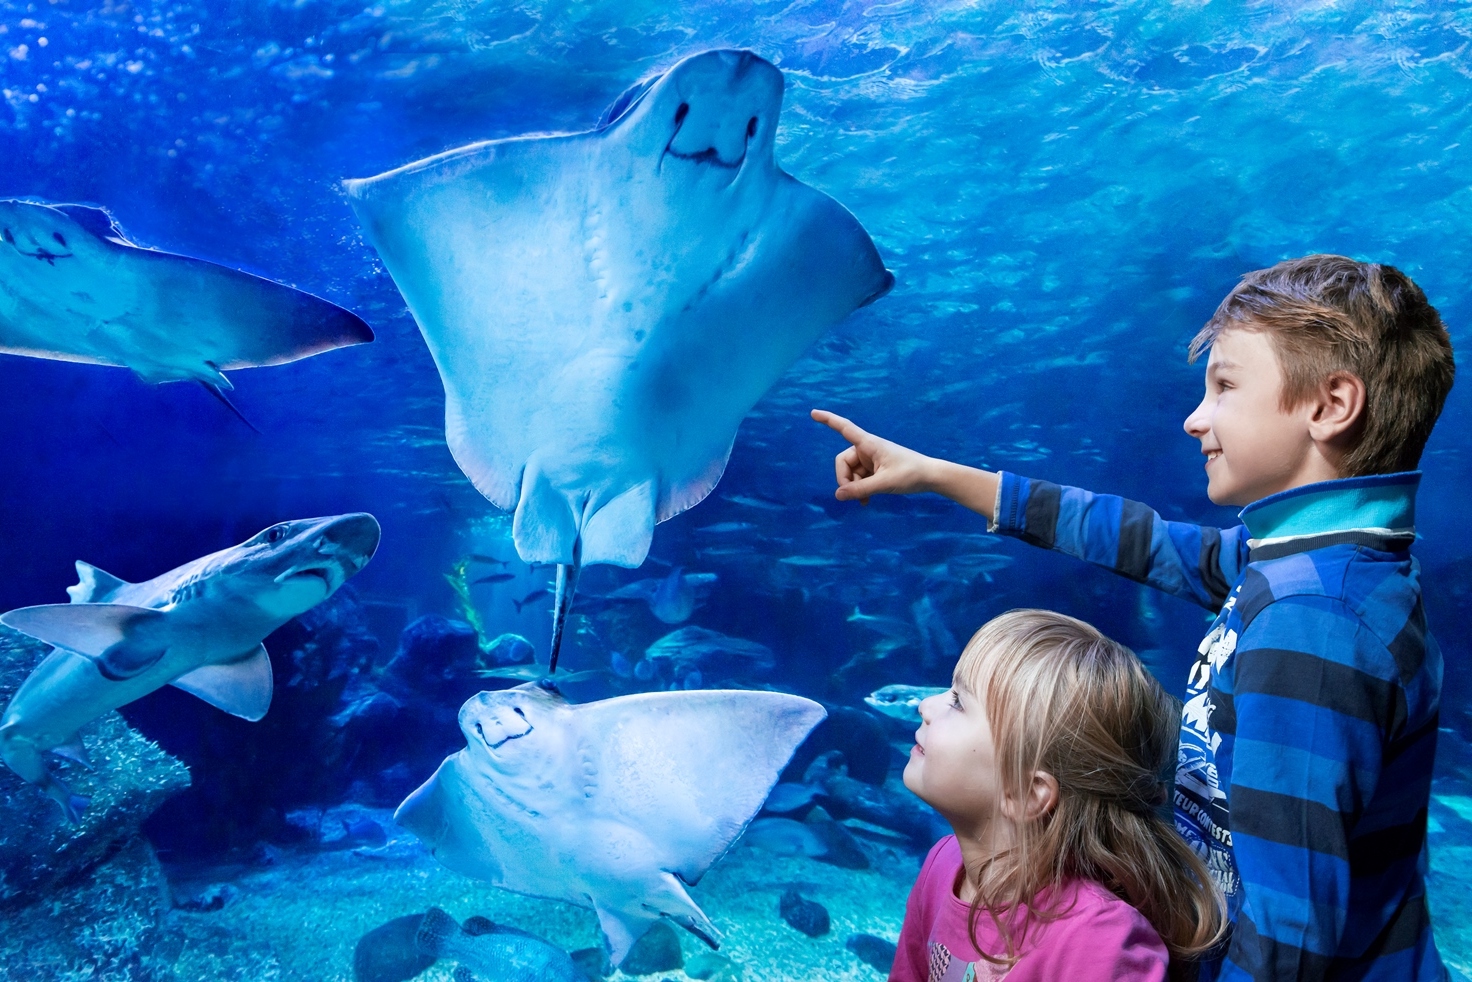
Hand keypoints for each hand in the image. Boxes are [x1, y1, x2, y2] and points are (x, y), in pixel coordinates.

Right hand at [810, 409, 937, 504]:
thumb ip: (860, 490)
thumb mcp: (884, 483)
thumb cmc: (910, 474)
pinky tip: (866, 501)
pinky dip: (860, 489)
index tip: (813, 413)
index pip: (845, 428)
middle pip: (843, 462)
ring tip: (866, 501)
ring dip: (855, 488)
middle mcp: (867, 449)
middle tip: (853, 496)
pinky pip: (860, 479)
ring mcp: (871, 459)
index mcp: (869, 444)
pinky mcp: (876, 469)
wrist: (931, 477)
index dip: (828, 420)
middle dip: (845, 479)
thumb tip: (838, 495)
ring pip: (851, 473)